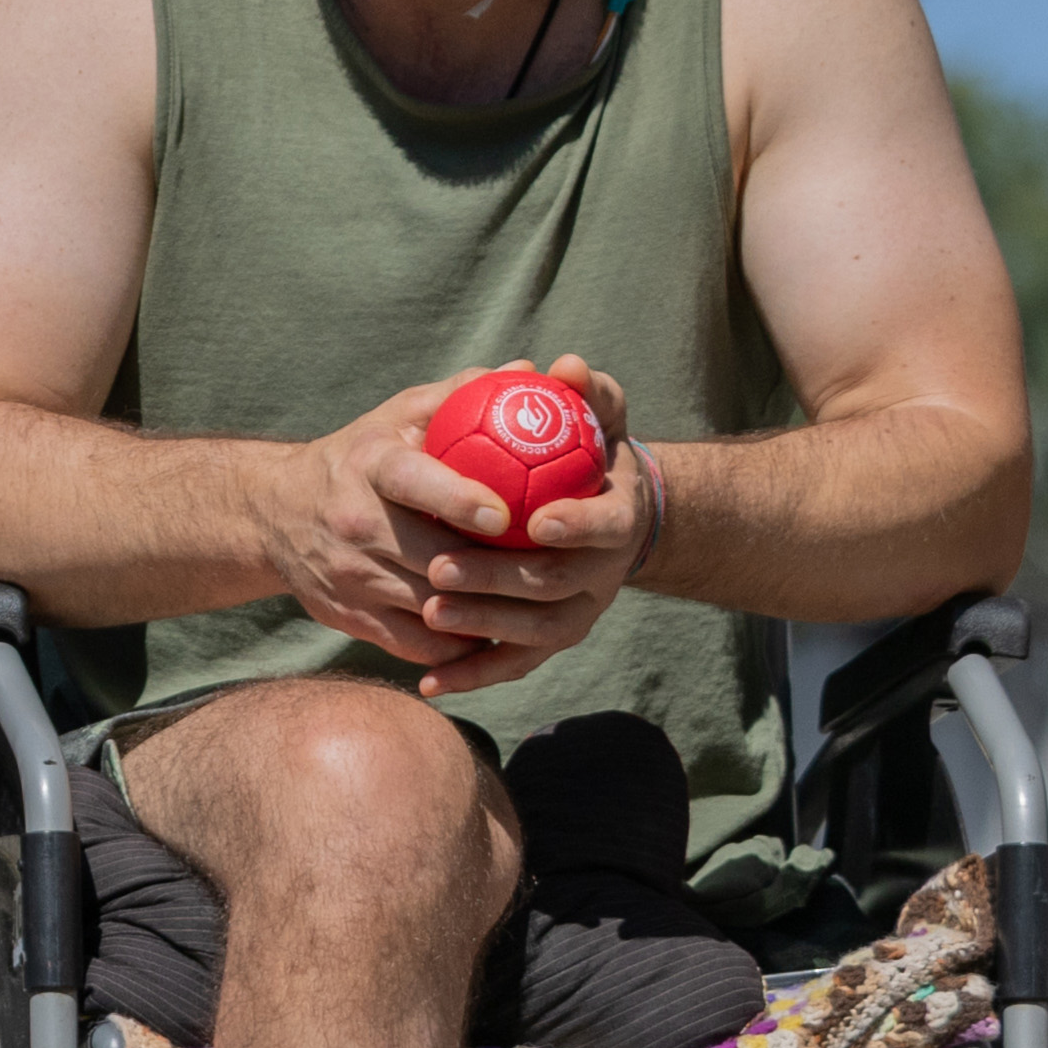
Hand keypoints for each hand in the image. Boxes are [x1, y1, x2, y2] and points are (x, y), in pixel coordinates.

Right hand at [274, 373, 611, 680]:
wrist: (274, 513)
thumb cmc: (359, 456)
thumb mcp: (398, 415)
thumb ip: (462, 393)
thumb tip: (529, 372)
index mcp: (369, 466)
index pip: (414, 483)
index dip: (459, 501)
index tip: (503, 515)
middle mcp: (354, 523)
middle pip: (433, 558)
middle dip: (494, 570)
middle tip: (550, 568)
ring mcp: (350, 576)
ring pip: (433, 608)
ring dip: (487, 612)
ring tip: (534, 605)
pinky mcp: (350, 618)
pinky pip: (419, 644)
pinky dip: (461, 644)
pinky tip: (494, 630)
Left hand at [402, 366, 662, 698]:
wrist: (598, 511)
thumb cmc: (588, 452)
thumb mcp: (596, 414)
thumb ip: (586, 391)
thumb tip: (562, 365)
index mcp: (619, 518)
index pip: (606, 525)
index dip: (576, 526)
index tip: (537, 521)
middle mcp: (605, 574)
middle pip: (556, 585)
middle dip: (500, 579)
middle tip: (442, 566)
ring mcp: (579, 611)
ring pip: (534, 630)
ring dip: (482, 625)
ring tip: (430, 610)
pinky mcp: (548, 640)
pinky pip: (512, 664)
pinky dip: (472, 675)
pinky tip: (428, 681)